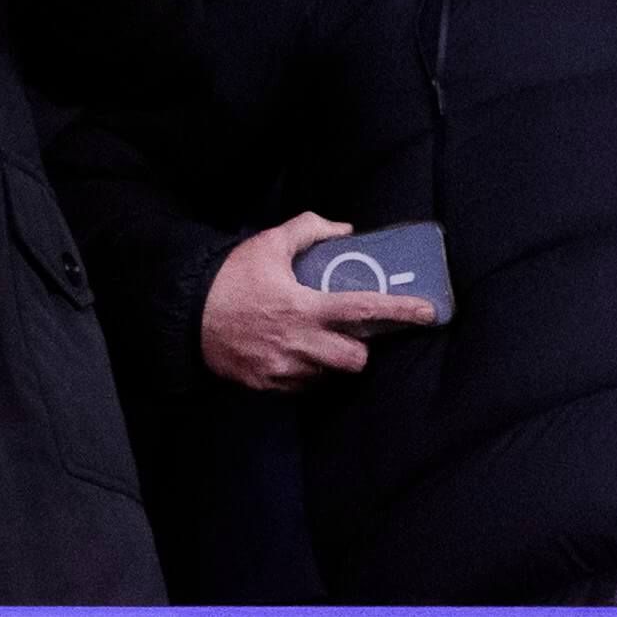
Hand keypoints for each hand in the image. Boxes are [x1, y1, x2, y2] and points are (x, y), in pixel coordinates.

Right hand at [199, 213, 435, 389]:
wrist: (186, 314)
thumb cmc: (231, 277)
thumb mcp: (268, 244)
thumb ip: (308, 229)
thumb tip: (343, 229)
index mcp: (305, 306)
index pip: (364, 309)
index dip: (401, 311)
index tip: (429, 313)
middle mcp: (300, 343)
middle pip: (356, 359)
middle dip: (360, 348)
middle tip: (349, 333)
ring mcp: (286, 369)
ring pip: (332, 376)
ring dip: (332, 361)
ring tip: (316, 342)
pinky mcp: (270, 386)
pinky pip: (305, 387)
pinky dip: (307, 373)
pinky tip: (292, 353)